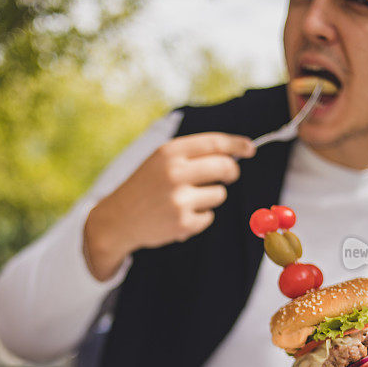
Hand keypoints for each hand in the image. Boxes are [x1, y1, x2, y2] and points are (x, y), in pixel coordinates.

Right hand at [84, 132, 255, 280]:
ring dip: (210, 197)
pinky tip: (178, 216)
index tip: (250, 149)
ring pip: (219, 194)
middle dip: (231, 172)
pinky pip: (209, 216)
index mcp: (169, 152)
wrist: (117, 219)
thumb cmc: (144, 186)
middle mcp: (175, 173)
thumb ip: (191, 154)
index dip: (237, 145)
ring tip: (184, 200)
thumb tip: (233, 153)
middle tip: (228, 175)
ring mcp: (179, 199)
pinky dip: (199, 217)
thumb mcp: (160, 161)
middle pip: (225, 168)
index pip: (214, 143)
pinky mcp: (183, 223)